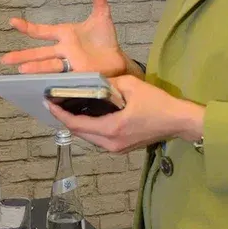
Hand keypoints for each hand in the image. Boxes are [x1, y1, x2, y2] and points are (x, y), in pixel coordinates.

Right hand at [1, 0, 128, 76]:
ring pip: (49, 66)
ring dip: (36, 68)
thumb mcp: (102, 14)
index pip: (42, 31)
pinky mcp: (78, 76)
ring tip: (21, 71)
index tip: (13, 22)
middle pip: (40, 53)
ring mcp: (69, 65)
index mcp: (65, 35)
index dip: (28, 27)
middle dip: (24, 56)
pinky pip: (64, 78)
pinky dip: (53, 81)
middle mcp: (64, 51)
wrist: (117, 59)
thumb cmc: (105, 39)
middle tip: (5, 59)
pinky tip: (41, 86)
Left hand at [46, 76, 203, 153]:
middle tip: (54, 102)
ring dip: (76, 123)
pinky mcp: (121, 147)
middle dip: (65, 118)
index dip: (60, 113)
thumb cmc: (158, 103)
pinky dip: (88, 126)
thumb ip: (109, 83)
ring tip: (66, 106)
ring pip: (88, 136)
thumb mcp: (132, 86)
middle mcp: (110, 143)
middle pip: (79, 132)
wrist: (179, 121)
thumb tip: (92, 80)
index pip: (77, 123)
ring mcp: (116, 148)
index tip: (48, 102)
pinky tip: (85, 113)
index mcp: (111, 129)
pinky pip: (98, 137)